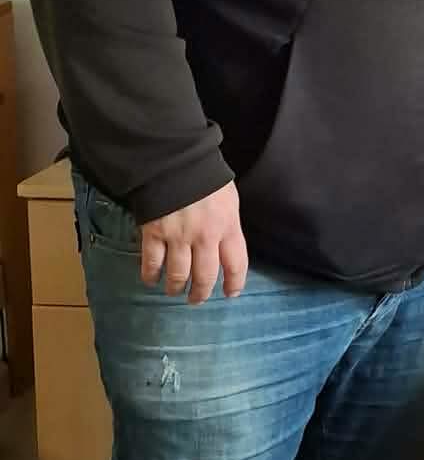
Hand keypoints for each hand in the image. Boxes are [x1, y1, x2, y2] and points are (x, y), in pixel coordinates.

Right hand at [139, 181, 248, 304]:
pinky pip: (152, 263)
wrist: (175, 159)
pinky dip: (150, 275)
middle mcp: (205, 237)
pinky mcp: (154, 233)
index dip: (234, 283)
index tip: (230, 293)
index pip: (236, 264)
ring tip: (174, 291)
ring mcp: (178, 237)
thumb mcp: (229, 199)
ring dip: (175, 287)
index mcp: (228, 226)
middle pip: (205, 276)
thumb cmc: (206, 175)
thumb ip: (228, 224)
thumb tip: (225, 247)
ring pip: (178, 275)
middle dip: (201, 292)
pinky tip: (151, 280)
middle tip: (196, 299)